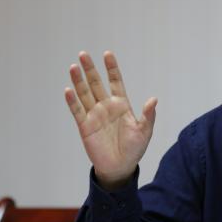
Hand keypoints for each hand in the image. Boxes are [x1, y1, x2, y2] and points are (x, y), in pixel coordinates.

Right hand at [64, 51, 156, 189]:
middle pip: (96, 84)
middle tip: (83, 54)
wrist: (120, 167)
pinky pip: (77, 111)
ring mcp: (94, 115)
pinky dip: (72, 101)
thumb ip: (148, 115)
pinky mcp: (85, 126)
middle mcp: (106, 107)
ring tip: (74, 67)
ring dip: (78, 81)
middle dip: (90, 69)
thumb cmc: (134, 149)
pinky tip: (68, 90)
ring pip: (84, 94)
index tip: (107, 54)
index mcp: (121, 105)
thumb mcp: (144, 131)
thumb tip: (153, 99)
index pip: (115, 82)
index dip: (111, 69)